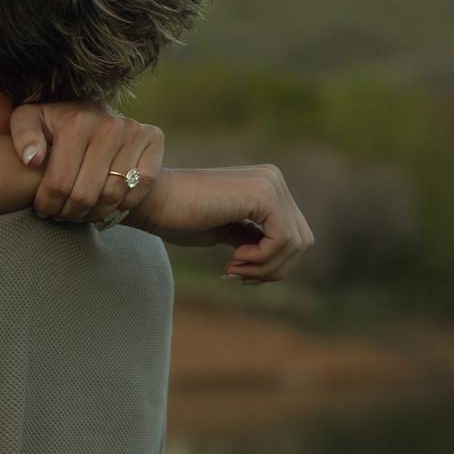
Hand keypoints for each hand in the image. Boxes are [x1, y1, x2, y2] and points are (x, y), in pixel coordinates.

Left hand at [9, 102, 165, 225]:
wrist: (98, 118)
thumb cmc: (56, 125)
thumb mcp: (30, 121)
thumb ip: (23, 136)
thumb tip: (33, 160)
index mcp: (76, 121)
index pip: (59, 183)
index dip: (47, 204)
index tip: (42, 209)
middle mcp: (109, 124)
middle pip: (86, 194)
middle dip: (68, 212)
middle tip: (60, 215)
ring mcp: (134, 131)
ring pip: (112, 195)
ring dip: (93, 213)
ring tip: (79, 212)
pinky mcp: (153, 139)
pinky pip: (139, 187)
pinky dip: (122, 203)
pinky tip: (105, 203)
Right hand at [126, 163, 314, 281]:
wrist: (151, 201)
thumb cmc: (179, 217)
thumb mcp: (227, 232)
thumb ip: (255, 240)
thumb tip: (281, 266)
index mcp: (267, 186)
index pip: (294, 237)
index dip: (271, 265)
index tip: (237, 271)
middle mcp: (274, 180)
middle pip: (302, 242)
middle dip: (272, 269)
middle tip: (237, 274)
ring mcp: (271, 184)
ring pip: (296, 244)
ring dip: (264, 267)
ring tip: (232, 266)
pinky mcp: (263, 195)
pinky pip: (283, 241)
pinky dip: (262, 259)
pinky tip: (233, 256)